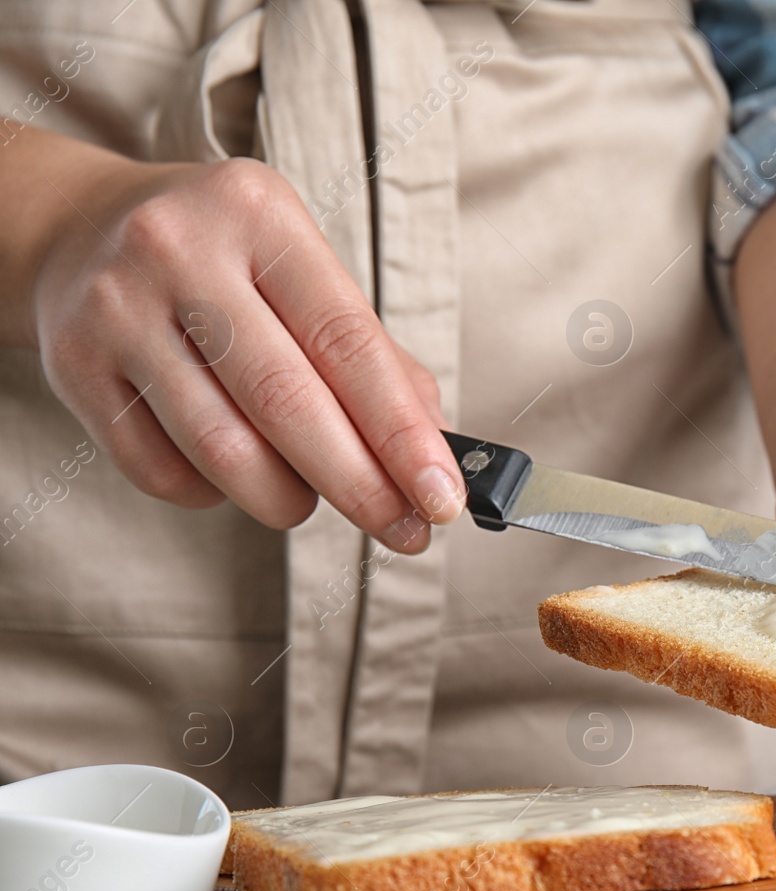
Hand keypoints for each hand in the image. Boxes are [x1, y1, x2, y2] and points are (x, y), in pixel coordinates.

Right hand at [24, 140, 461, 551]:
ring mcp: (116, 309)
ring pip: (223, 451)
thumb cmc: (226, 262)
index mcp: (261, 215)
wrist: (80, 229)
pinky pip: (163, 472)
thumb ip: (373, 356)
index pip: (348, 342)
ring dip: (289, 499)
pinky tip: (234, 474)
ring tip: (311, 499)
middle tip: (405, 531)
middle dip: (361, 485)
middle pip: (288, 403)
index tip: (443, 496)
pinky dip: (216, 495)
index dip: (403, 433)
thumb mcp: (302, 271)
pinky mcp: (72, 368)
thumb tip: (436, 453)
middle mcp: (180, 251)